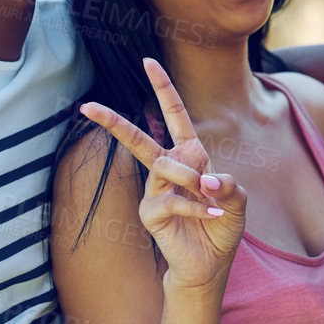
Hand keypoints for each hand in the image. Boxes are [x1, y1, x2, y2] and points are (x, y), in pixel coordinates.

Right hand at [80, 58, 247, 292]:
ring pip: (166, 166)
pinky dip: (196, 206)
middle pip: (137, 139)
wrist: (211, 262)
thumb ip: (227, 185)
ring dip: (192, 179)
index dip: (162, 88)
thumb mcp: (236, 200)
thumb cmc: (222, 225)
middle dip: (112, 121)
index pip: (175, 115)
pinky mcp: (149, 212)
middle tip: (87, 106)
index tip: (148, 61)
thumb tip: (204, 181)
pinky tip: (210, 215)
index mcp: (191, 154)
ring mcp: (155, 190)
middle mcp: (168, 168)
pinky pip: (172, 199)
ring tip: (209, 196)